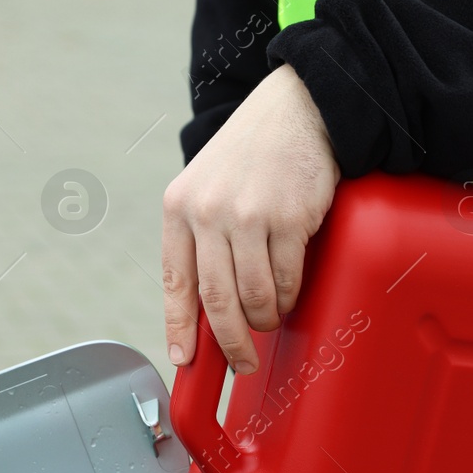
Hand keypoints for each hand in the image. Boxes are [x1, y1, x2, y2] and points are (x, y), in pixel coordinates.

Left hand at [163, 64, 339, 372]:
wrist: (296, 110)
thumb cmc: (252, 155)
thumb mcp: (207, 187)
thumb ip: (200, 237)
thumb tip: (205, 306)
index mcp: (180, 207)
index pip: (175, 281)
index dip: (178, 327)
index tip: (185, 358)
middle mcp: (208, 212)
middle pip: (215, 300)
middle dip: (230, 342)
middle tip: (241, 362)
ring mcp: (249, 215)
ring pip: (254, 296)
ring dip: (264, 319)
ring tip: (270, 319)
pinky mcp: (289, 219)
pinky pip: (287, 279)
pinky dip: (289, 295)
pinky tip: (289, 292)